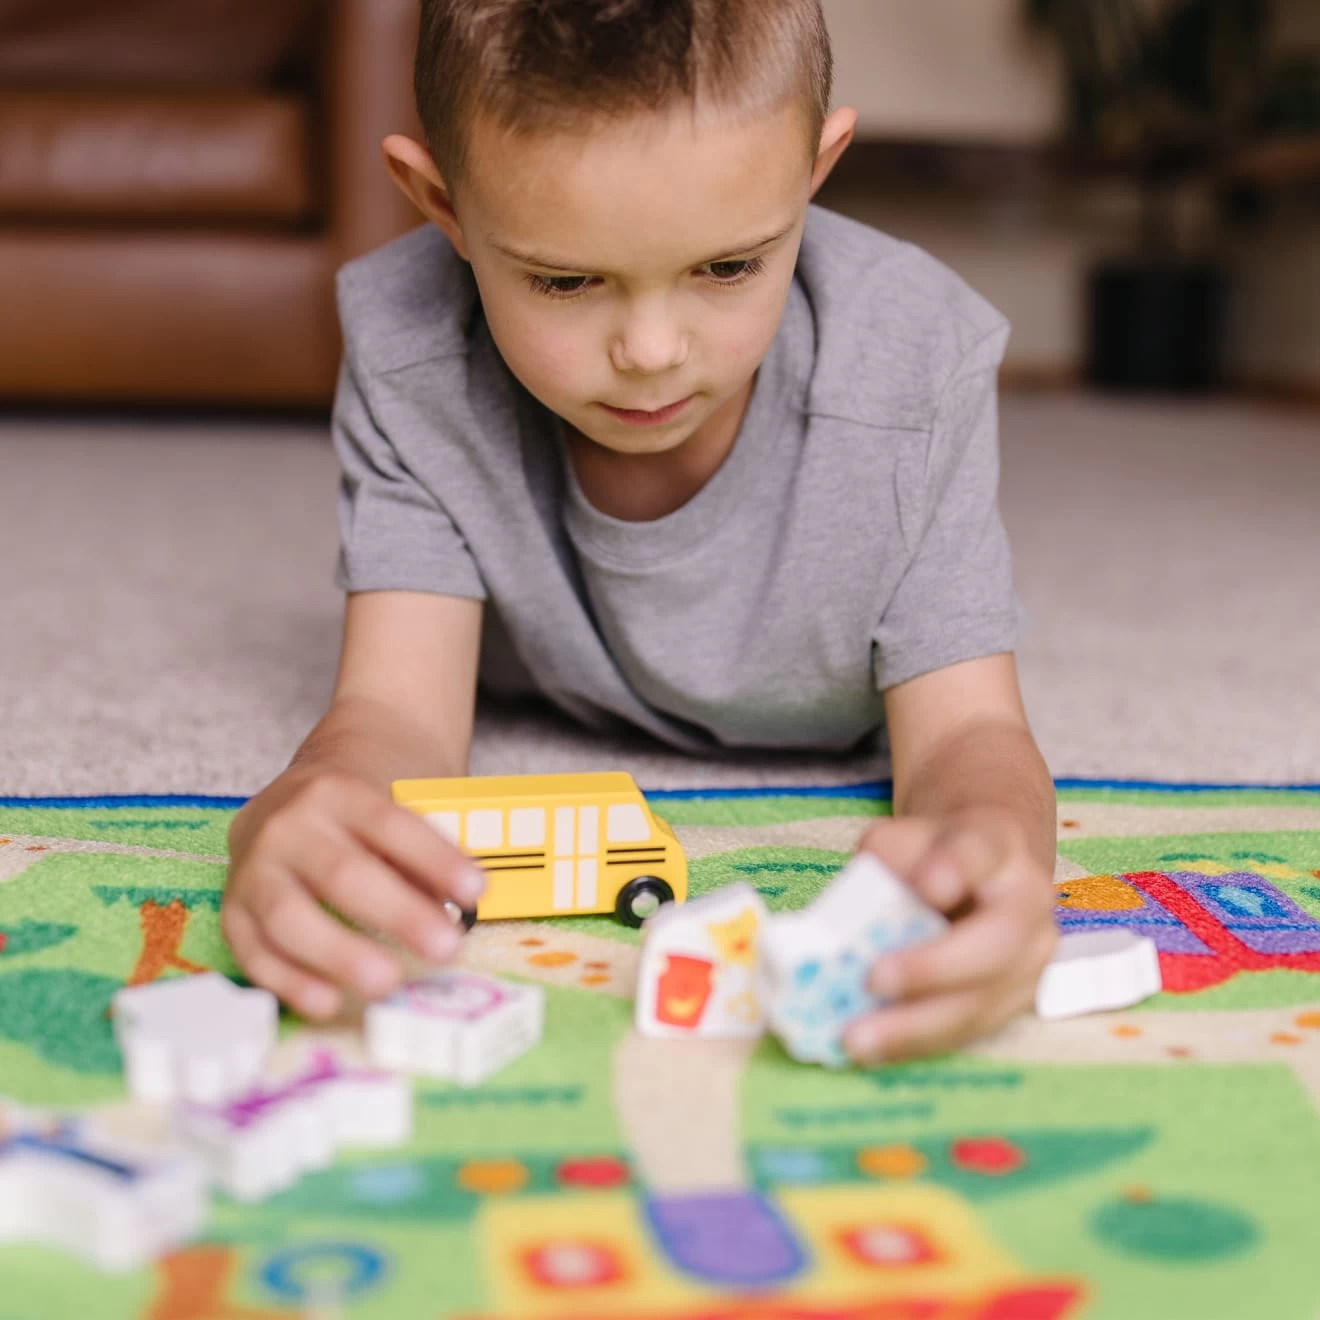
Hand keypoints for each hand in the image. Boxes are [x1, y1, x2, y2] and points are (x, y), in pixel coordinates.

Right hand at [222, 773, 484, 1020]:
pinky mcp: (233, 910)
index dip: (434, 859)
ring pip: (290, 917)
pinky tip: (328, 1002)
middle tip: (444, 947)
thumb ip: (421, 857)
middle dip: (396, 914)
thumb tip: (458, 910)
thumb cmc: (361, 814)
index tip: (476, 892)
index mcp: (339, 792)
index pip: (391, 824)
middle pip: (343, 873)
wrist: (294, 796)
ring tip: (387, 982)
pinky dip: (289, 981)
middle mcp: (289, 826)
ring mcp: (254, 868)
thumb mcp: (395, 810)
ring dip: (339, 954)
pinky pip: (254, 951)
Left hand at [841, 808, 1056, 1063]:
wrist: (978, 873)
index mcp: (996, 845)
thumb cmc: (928, 856)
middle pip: (997, 940)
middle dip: (933, 968)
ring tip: (858, 1038)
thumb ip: (884, 859)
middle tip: (873, 979)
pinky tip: (874, 1048)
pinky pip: (969, 1029)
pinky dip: (917, 1042)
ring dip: (917, 1026)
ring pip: (983, 1000)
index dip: (956, 869)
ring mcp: (1030, 958)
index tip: (928, 886)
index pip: (979, 851)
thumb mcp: (900, 839)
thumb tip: (863, 908)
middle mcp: (1028, 901)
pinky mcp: (1015, 1001)